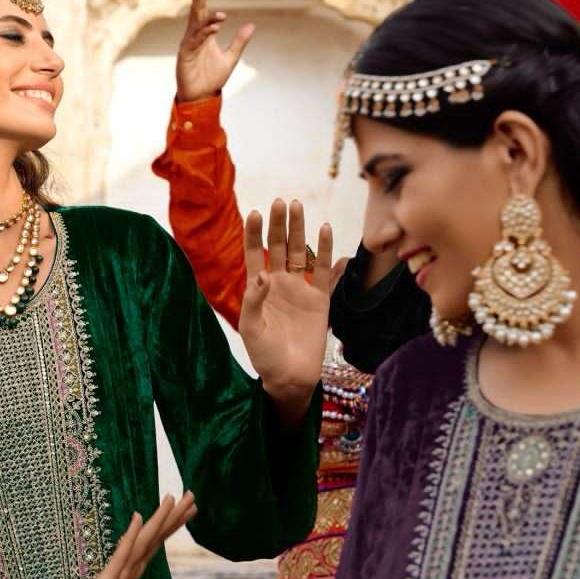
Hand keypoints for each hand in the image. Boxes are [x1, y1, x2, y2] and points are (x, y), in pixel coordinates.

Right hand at [64, 493, 195, 578]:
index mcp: (133, 571)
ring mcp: (117, 569)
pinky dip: (130, 537)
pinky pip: (121, 555)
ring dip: (157, 520)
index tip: (190, 509)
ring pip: (142, 540)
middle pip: (155, 536)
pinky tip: (138, 518)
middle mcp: (128, 565)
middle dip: (173, 516)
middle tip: (191, 494)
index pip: (158, 543)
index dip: (173, 526)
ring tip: (172, 498)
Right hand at [175, 0, 254, 103]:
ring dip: (203, 12)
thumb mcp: (230, 58)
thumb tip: (251, 25)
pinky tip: (215, 27)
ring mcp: (189, 46)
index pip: (203, 11)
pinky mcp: (185, 56)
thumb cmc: (212, 79)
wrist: (201, 99)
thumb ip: (239, 42)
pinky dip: (204, 33)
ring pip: (195, 25)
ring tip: (211, 1)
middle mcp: (195, 37)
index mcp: (204, 35)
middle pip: (196, 12)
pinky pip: (194, 41)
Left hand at [239, 199, 343, 401]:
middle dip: (279, 224)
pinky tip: (327, 231)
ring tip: (298, 207)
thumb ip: (252, 301)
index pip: (254, 253)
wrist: (291, 376)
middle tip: (281, 201)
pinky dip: (328, 253)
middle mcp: (279, 284)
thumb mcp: (251, 329)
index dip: (254, 234)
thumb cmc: (264, 355)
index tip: (254, 213)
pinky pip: (325, 272)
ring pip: (301, 253)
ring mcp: (300, 290)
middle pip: (279, 246)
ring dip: (300, 231)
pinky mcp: (320, 300)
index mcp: (258, 288)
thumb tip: (262, 275)